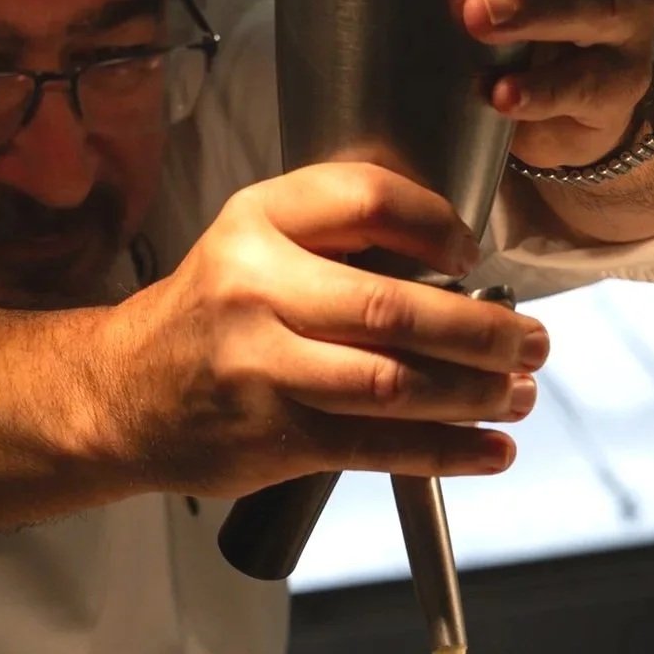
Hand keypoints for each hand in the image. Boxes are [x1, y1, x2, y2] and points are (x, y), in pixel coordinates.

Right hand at [90, 161, 547, 497]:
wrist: (121, 394)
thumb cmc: (209, 315)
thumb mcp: (252, 244)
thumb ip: (336, 240)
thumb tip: (457, 267)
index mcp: (256, 224)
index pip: (367, 201)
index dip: (437, 224)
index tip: (472, 252)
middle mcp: (255, 290)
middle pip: (394, 306)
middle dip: (482, 328)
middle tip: (532, 338)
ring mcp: (262, 369)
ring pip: (394, 384)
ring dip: (476, 393)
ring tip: (522, 393)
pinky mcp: (274, 436)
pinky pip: (378, 446)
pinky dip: (447, 452)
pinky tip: (491, 450)